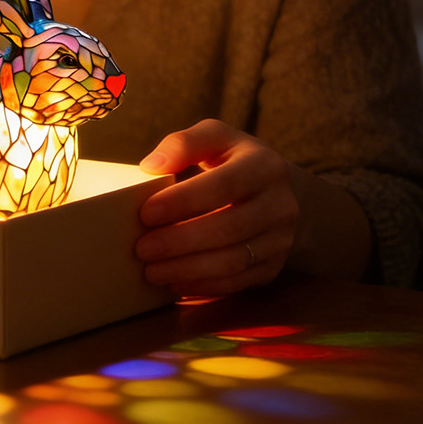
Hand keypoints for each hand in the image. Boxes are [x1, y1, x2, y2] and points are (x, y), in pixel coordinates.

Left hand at [135, 119, 299, 296]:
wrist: (277, 192)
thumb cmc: (233, 160)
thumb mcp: (215, 138)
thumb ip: (184, 144)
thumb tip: (151, 166)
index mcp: (264, 166)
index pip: (223, 185)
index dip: (183, 201)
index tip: (145, 213)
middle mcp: (280, 204)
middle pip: (228, 228)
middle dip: (180, 241)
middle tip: (142, 248)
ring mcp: (280, 239)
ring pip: (233, 261)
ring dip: (187, 269)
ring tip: (151, 270)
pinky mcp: (273, 267)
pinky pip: (237, 282)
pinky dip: (203, 285)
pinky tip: (174, 282)